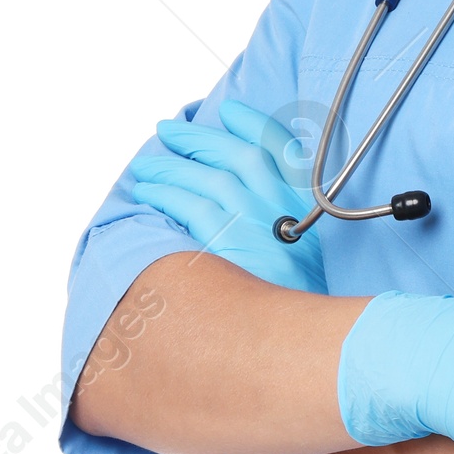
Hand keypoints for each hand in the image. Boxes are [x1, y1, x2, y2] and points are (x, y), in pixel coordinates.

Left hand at [126, 100, 327, 295]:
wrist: (306, 343)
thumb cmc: (299, 300)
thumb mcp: (305, 252)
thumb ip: (281, 220)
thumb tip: (238, 197)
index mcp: (305, 202)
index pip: (281, 147)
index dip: (252, 123)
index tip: (228, 110)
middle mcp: (283, 205)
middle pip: (236, 155)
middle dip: (198, 138)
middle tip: (168, 131)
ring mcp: (258, 223)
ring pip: (207, 177)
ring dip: (171, 167)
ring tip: (146, 166)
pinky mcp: (231, 244)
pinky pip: (190, 207)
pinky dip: (166, 194)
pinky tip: (149, 194)